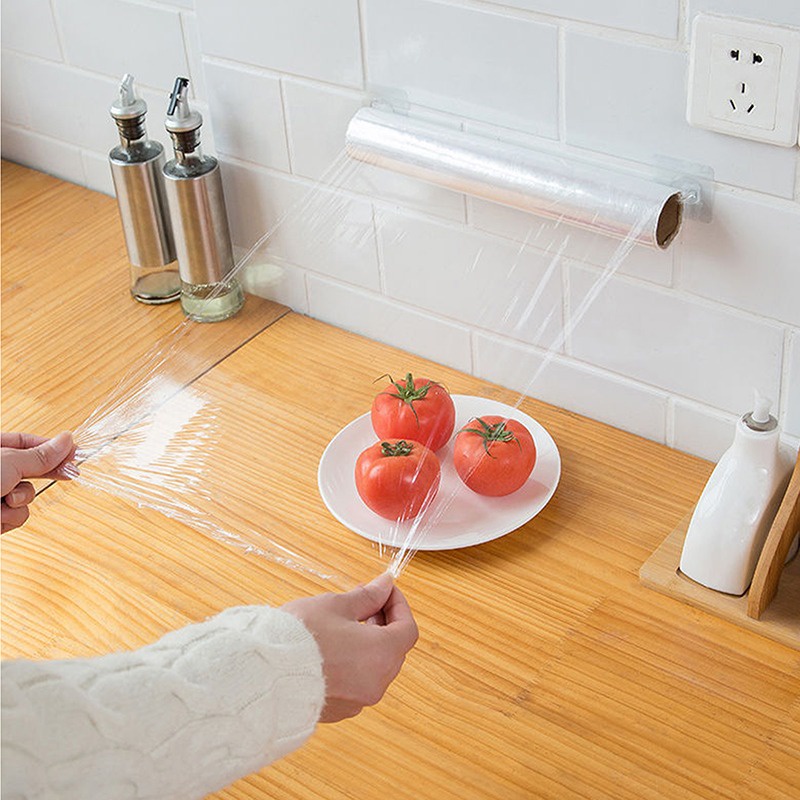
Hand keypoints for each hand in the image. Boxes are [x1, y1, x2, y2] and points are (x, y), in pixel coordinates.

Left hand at [1, 432, 76, 533]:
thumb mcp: (8, 463)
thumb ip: (40, 455)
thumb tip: (67, 440)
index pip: (27, 443)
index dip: (51, 448)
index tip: (73, 452)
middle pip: (30, 470)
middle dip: (40, 476)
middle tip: (68, 473)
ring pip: (25, 497)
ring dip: (20, 500)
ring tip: (4, 500)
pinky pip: (17, 516)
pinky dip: (10, 517)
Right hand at [282, 572, 417, 722]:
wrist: (261, 676)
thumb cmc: (298, 639)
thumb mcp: (335, 605)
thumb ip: (366, 596)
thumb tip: (384, 585)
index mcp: (381, 654)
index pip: (407, 628)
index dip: (398, 605)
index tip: (385, 591)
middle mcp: (375, 682)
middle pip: (394, 649)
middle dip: (383, 623)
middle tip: (365, 603)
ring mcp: (357, 701)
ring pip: (375, 668)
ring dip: (369, 644)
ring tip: (344, 624)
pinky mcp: (339, 711)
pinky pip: (357, 683)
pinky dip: (353, 664)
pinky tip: (332, 649)